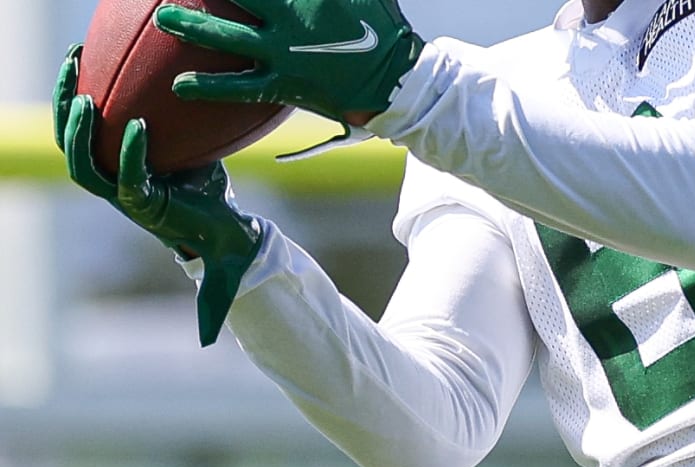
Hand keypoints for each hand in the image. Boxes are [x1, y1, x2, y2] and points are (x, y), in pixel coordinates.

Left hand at [54, 45, 262, 346]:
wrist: (214, 227)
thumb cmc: (218, 244)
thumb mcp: (219, 280)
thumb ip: (213, 308)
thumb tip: (209, 343)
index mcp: (143, 208)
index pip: (124, 184)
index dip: (126, 158)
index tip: (136, 128)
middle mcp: (122, 189)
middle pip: (82, 163)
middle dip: (76, 134)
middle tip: (83, 100)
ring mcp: (119, 168)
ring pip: (77, 138)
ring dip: (66, 103)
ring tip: (70, 65)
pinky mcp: (127, 149)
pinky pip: (95, 118)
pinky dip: (86, 90)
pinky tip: (87, 58)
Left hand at [155, 0, 424, 123]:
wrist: (395, 81)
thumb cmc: (380, 28)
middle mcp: (290, 18)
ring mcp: (284, 51)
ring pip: (228, 36)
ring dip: (193, 27)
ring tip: (164, 21)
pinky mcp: (284, 84)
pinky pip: (239, 87)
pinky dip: (208, 86)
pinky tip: (179, 86)